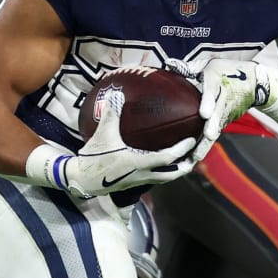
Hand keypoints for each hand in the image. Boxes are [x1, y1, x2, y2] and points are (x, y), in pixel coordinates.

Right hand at [62, 88, 196, 197]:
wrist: (81, 179)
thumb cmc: (93, 157)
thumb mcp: (103, 133)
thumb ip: (112, 113)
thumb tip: (117, 93)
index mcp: (139, 163)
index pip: (167, 158)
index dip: (181, 149)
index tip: (192, 140)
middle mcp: (142, 175)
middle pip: (172, 175)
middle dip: (186, 166)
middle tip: (196, 157)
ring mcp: (138, 181)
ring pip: (164, 179)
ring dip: (176, 171)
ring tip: (184, 161)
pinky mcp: (132, 184)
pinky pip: (154, 179)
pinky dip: (164, 172)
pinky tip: (162, 165)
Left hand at [196, 59, 270, 157]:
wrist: (254, 82)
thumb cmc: (226, 71)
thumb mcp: (209, 65)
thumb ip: (189, 68)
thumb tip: (168, 65)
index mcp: (217, 81)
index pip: (212, 91)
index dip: (208, 102)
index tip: (204, 114)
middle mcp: (222, 100)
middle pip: (217, 114)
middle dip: (212, 126)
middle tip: (207, 136)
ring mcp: (224, 113)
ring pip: (216, 128)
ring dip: (207, 142)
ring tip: (195, 156)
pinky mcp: (224, 122)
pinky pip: (213, 135)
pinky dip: (204, 147)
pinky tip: (193, 159)